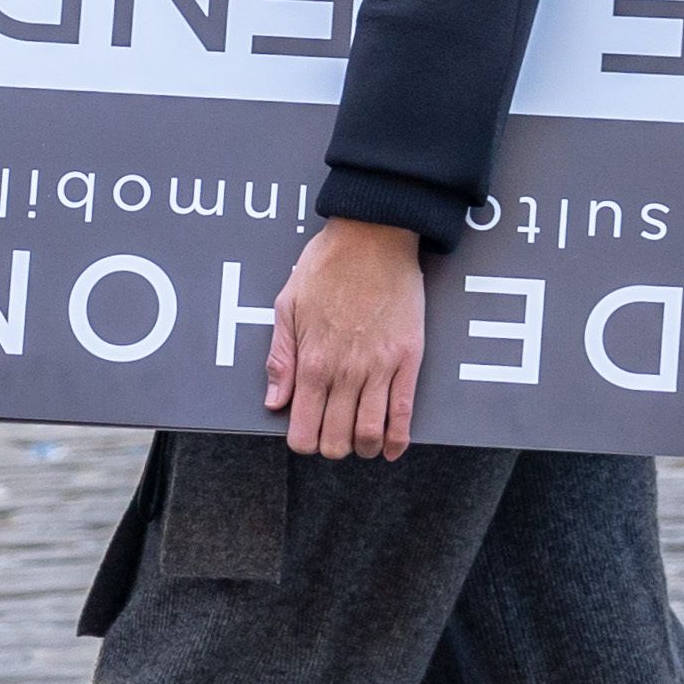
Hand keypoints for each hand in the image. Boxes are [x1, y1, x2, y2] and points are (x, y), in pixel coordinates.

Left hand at [261, 218, 426, 459]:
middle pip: (338, 439)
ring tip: (360, 443)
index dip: (302, 443)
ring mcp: (380, 367)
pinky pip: (404, 411)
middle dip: (332, 448)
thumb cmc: (327, 264)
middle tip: (332, 439)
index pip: (303, 429)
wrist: (374, 235)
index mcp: (312, 360)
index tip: (305, 436)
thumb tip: (274, 401)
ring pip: (371, 432)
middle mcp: (345, 371)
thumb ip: (280, 358)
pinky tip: (391, 448)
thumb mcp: (287, 306)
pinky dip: (398, 439)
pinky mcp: (408, 359)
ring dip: (363, 448)